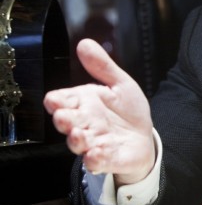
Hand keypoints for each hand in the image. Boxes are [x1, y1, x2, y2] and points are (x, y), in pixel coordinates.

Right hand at [43, 38, 154, 185]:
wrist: (144, 138)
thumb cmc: (127, 111)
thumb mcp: (120, 84)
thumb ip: (103, 66)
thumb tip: (84, 43)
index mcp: (84, 103)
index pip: (61, 100)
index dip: (57, 101)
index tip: (55, 100)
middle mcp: (85, 123)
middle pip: (66, 121)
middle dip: (64, 120)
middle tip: (65, 117)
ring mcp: (94, 143)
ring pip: (79, 143)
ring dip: (77, 140)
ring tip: (80, 135)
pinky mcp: (107, 159)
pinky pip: (97, 162)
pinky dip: (96, 159)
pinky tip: (96, 154)